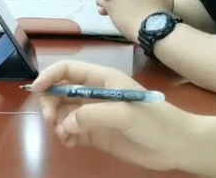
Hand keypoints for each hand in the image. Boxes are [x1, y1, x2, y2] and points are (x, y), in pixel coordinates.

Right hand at [31, 60, 192, 171]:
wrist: (178, 146)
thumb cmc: (156, 121)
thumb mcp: (124, 113)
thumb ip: (92, 115)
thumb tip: (66, 122)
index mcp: (102, 79)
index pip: (69, 70)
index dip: (50, 76)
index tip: (36, 89)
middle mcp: (95, 94)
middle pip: (61, 91)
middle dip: (50, 103)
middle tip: (51, 120)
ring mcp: (94, 114)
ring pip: (63, 112)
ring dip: (57, 122)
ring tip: (64, 136)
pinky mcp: (96, 133)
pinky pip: (71, 130)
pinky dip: (65, 135)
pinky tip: (70, 143)